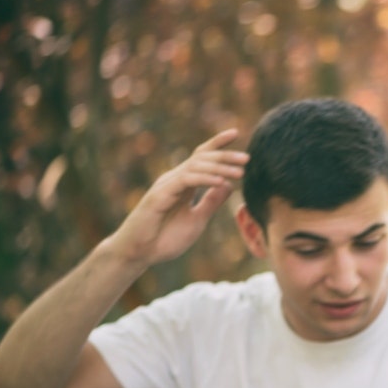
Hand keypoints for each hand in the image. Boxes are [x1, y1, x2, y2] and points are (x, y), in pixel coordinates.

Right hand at [106, 129, 247, 268]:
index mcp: (184, 184)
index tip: (236, 133)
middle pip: (201, 158)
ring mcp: (166, 185)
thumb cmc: (165, 238)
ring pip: (195, 167)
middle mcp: (174, 180)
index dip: (217, 144)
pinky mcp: (160, 195)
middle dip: (225, 155)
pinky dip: (205, 180)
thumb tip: (229, 185)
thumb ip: (211, 202)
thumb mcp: (197, 219)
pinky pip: (186, 181)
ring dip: (219, 168)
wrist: (140, 254)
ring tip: (240, 172)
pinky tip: (221, 182)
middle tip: (247, 157)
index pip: (202, 157)